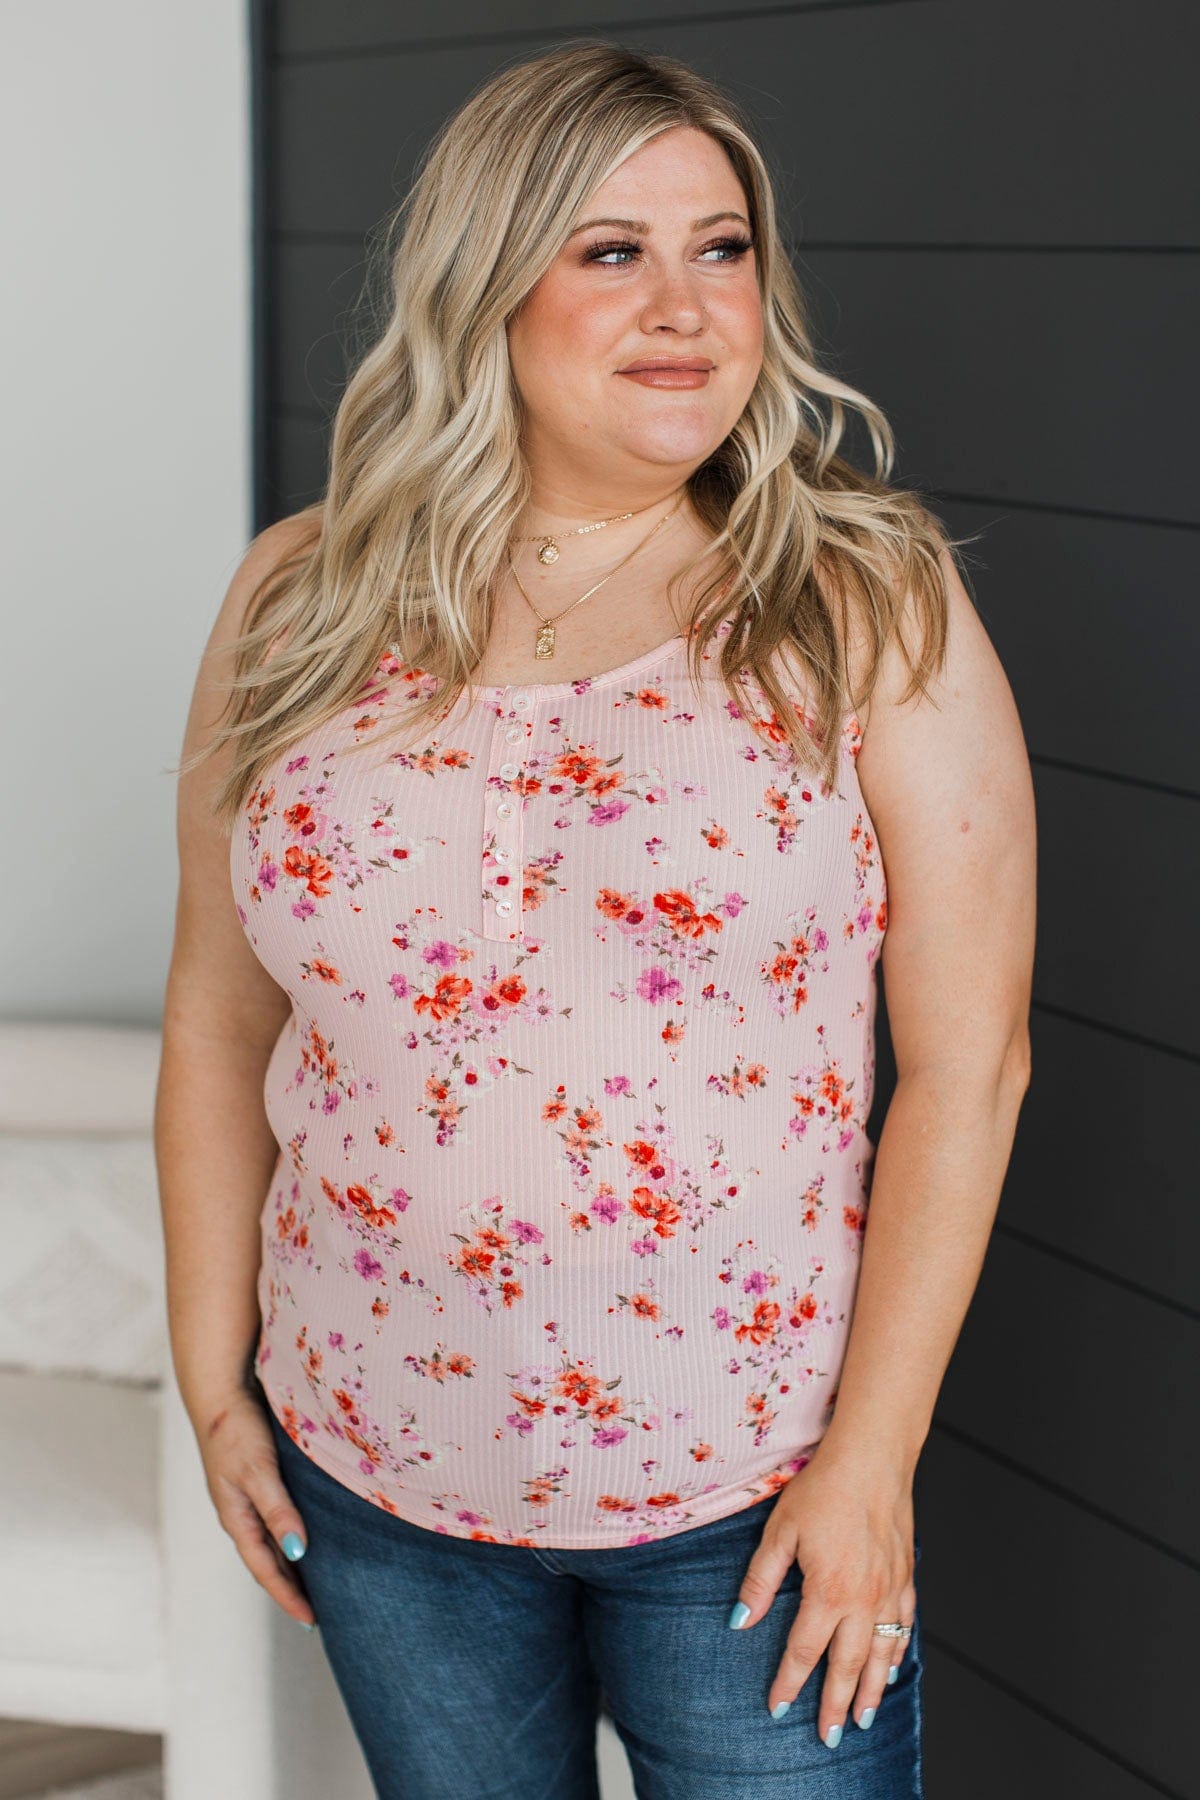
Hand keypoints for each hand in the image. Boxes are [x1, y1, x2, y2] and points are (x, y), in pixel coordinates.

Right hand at [192, 1385, 316, 1627]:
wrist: (221, 1389)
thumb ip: (277, 1510)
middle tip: (320, 1613)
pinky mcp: (259, 1478)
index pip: (265, 1570)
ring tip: (320, 1582)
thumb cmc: (236, 1429)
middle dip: (291, 1588)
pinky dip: (293, 1533)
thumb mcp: (258, 1471)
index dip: (288, 1596)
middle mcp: (241, 1513)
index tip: (311, 1622)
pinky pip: (278, 1517)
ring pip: (274, 1541)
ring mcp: (248, 1496)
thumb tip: (297, 1553)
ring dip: (293, 1564)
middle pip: (269, 1561)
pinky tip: (312, 1533)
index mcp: (237, 1518)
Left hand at [729, 1444, 916, 1743]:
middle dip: (836, 1704)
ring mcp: (890, 1590)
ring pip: (881, 1655)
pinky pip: (904, 1627)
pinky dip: (898, 1652)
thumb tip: (740, 1620)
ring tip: (861, 1717)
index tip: (777, 1708)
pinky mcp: (905, 1576)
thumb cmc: (824, 1488)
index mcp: (829, 1591)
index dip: (789, 1683)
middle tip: (829, 1737)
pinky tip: (892, 1667)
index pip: (805, 1652)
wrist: (872, 1458)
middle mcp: (864, 1599)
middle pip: (848, 1666)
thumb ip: (761, 1580)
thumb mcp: (780, 1531)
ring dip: (871, 1689)